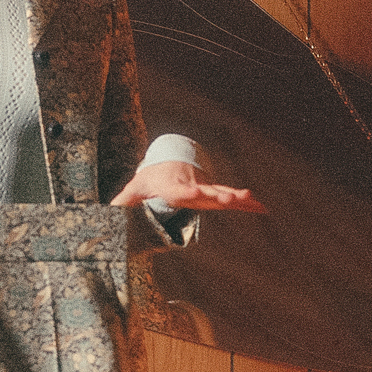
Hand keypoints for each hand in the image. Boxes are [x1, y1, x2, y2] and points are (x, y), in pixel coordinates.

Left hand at [110, 161, 265, 213]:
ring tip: (251, 199)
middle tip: (230, 197)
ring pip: (222, 194)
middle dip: (218, 195)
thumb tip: (108, 210)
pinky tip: (263, 208)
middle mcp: (193, 187)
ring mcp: (206, 190)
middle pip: (206, 192)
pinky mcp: (214, 194)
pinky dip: (248, 203)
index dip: (185, 192)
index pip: (179, 190)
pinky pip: (233, 199)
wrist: (171, 161)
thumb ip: (125, 199)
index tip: (192, 193)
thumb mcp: (136, 187)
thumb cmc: (151, 178)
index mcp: (173, 187)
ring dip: (237, 198)